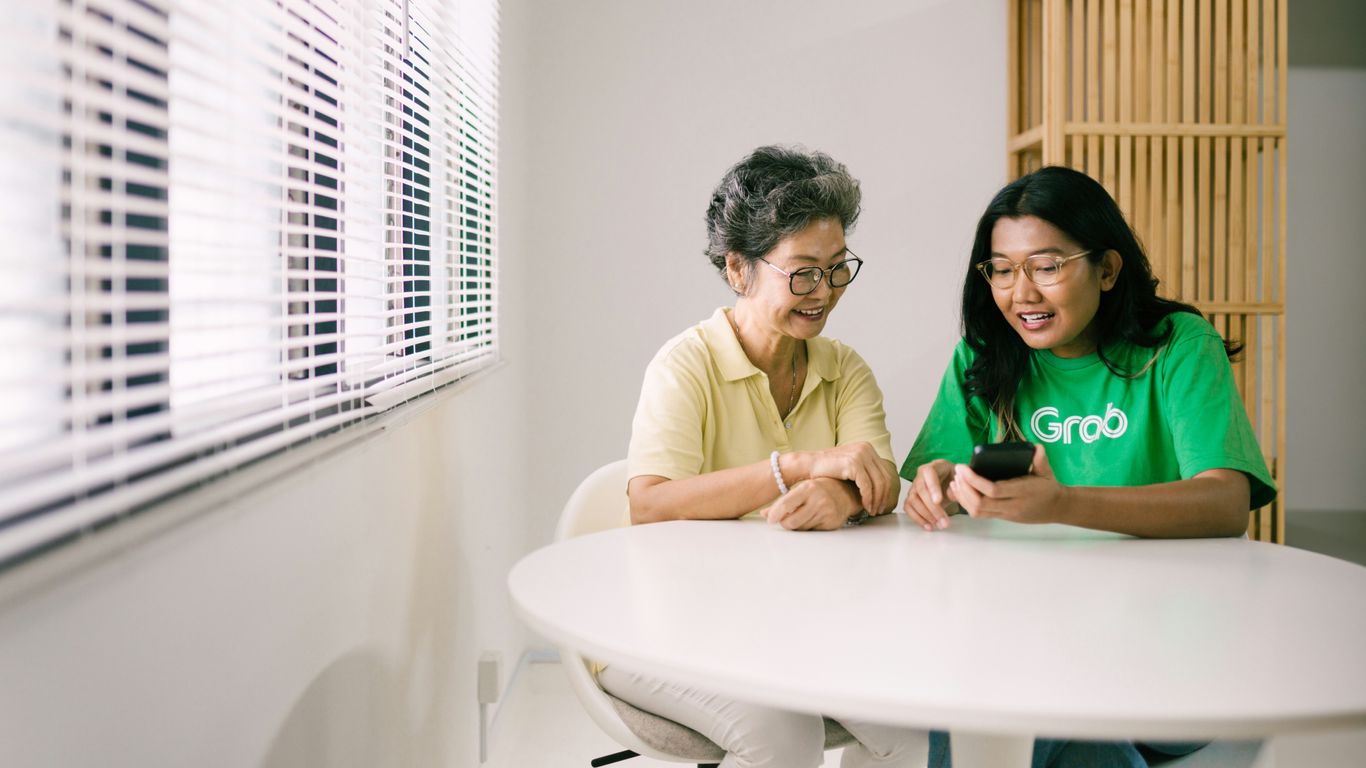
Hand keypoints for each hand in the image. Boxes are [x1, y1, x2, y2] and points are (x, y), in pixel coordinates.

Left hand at [764, 477, 860, 530]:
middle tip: (785, 519)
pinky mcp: (832, 524)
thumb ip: (783, 502)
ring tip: (802, 516)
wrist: (846, 491)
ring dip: (797, 526)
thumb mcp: (801, 489)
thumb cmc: (818, 489)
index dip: (774, 515)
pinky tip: (813, 518)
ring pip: (801, 529)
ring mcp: (827, 513)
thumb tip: (764, 514)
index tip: (770, 519)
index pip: (786, 504)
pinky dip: (808, 528)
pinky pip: (812, 532)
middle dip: (785, 523)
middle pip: (791, 522)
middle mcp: (818, 500)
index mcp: (808, 488)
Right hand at [799, 442, 892, 513]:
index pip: (885, 471)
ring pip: (878, 483)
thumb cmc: (826, 468)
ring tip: (873, 510)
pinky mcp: (854, 464)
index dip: (887, 490)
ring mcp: (861, 455)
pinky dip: (868, 498)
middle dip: (884, 497)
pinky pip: (867, 486)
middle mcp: (866, 449)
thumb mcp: (850, 465)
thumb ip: (864, 471)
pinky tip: (866, 506)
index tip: (883, 503)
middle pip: (885, 477)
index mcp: (867, 448)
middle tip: (880, 510)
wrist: (809, 464)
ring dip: (877, 500)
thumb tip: (880, 487)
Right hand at [903, 459, 958, 530]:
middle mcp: (920, 476)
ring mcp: (913, 487)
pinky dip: (917, 518)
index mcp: (933, 467)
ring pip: (912, 500)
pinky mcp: (911, 498)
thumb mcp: (960, 480)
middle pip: (920, 490)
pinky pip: (908, 508)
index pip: (928, 473)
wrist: (949, 481)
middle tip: (943, 521)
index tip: (939, 501)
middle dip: (932, 508)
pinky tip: (929, 526)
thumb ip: (956, 487)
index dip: (932, 487)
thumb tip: (950, 495)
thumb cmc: (954, 479)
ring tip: (939, 525)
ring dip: (925, 515)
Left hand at [950, 444, 1067, 523]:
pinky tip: (961, 490)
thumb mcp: (1047, 470)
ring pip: (977, 511)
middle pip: (980, 504)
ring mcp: (1006, 514)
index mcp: (1022, 492)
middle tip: (957, 472)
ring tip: (956, 480)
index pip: (994, 490)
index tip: (963, 467)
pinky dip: (966, 503)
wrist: (1056, 508)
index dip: (974, 480)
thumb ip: (1041, 459)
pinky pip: (979, 514)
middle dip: (964, 488)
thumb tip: (1036, 447)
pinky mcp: (1001, 517)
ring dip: (962, 496)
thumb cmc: (1048, 485)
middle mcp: (1012, 505)